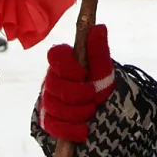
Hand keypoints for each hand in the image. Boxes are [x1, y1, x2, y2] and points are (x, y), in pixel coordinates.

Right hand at [38, 25, 113, 142]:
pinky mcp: (48, 122)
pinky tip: (83, 130)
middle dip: (76, 94)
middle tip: (92, 98)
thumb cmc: (103, 90)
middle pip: (53, 84)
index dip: (67, 66)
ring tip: (90, 113)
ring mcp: (48, 100)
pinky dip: (70, 129)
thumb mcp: (104, 72)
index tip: (83, 74)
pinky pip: (52, 125)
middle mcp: (53, 79)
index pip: (56, 55)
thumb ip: (98, 52)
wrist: (107, 121)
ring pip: (52, 105)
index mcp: (66, 63)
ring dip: (76, 113)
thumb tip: (99, 27)